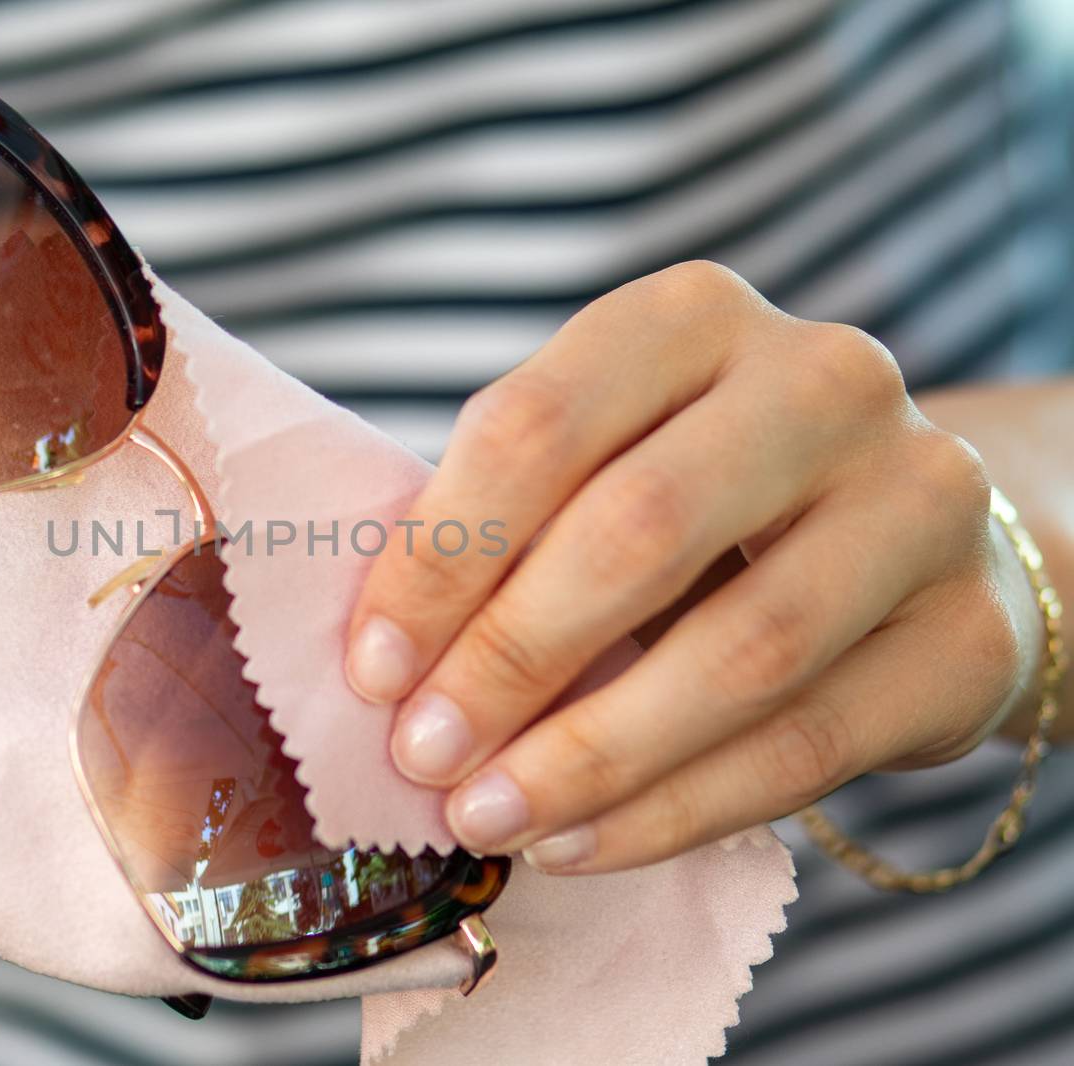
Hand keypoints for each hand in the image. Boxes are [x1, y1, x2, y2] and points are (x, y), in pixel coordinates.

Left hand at [345, 261, 1041, 873]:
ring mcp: (918, 499)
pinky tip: (580, 843)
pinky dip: (677, 809)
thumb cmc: (699, 506)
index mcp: (692, 316)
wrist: (900, 546)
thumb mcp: (600, 473)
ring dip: (589, 755)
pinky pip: (809, 745)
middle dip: (510, 658)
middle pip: (640, 528)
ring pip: (739, 651)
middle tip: (422, 755)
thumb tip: (382, 663)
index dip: (442, 558)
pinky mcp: (971, 631)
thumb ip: (506, 533)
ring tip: (489, 816)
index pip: (538, 424)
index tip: (373, 671)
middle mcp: (821, 380)